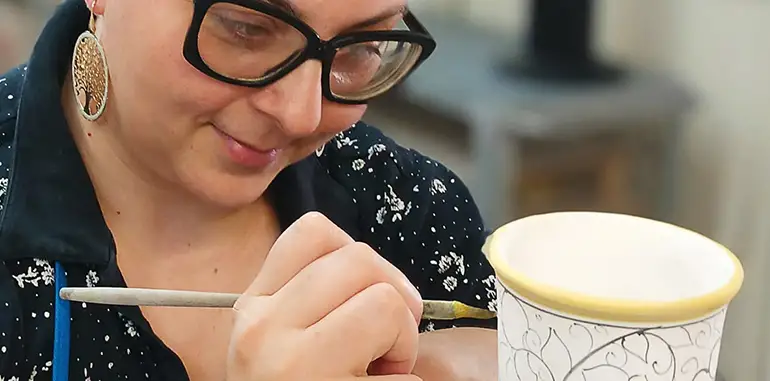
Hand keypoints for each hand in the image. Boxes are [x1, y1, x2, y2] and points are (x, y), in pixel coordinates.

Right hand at [226, 212, 423, 380]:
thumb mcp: (281, 341)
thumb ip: (311, 299)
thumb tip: (373, 272)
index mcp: (253, 308)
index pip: (313, 231)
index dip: (356, 255)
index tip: (363, 292)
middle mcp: (263, 329)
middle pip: (360, 257)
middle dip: (392, 295)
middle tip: (383, 341)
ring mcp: (296, 365)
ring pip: (386, 301)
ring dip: (402, 339)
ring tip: (380, 372)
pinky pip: (404, 364)